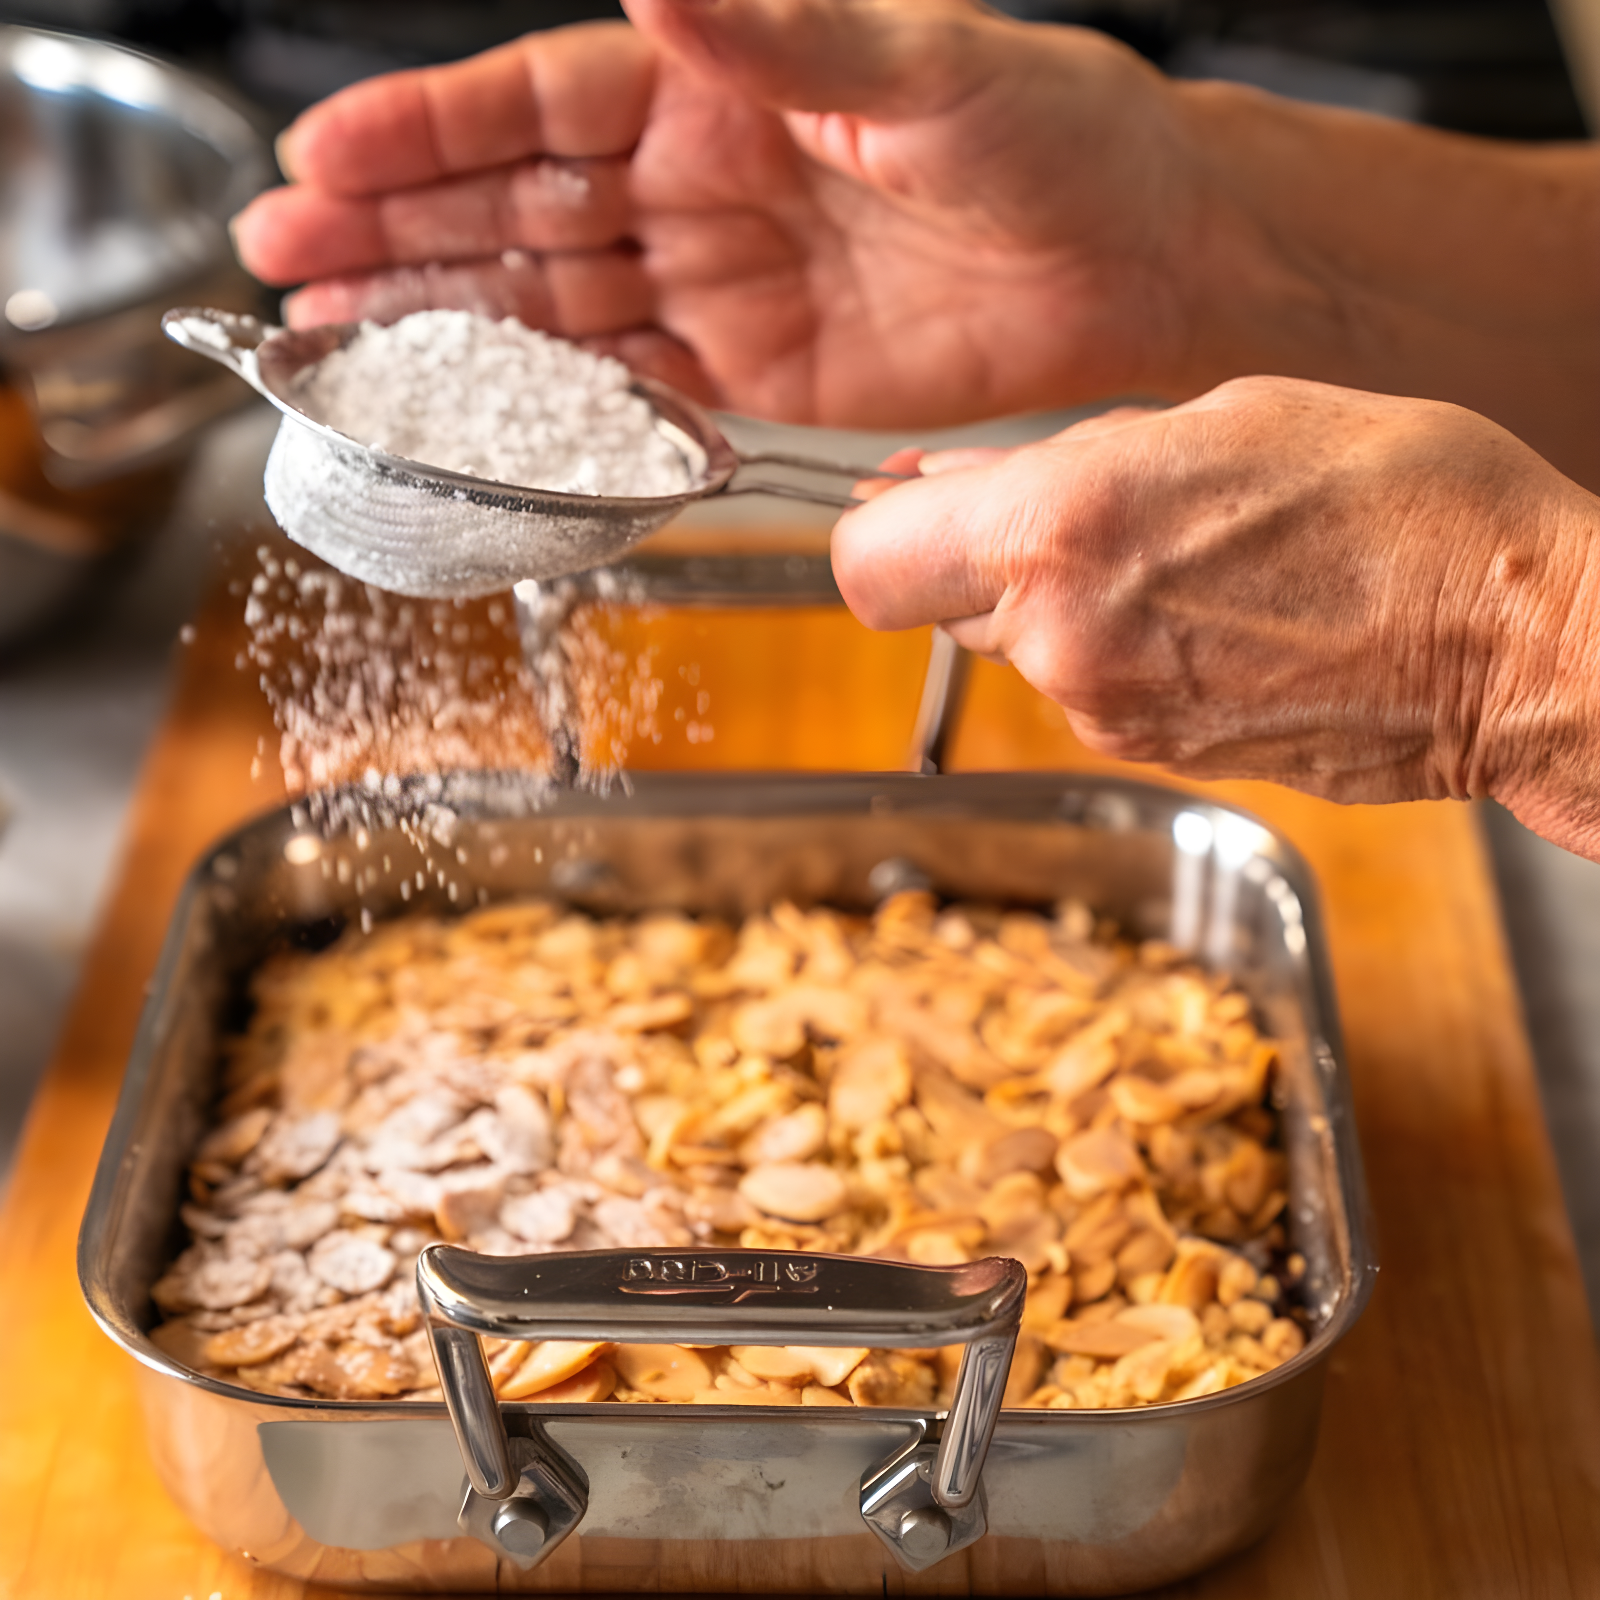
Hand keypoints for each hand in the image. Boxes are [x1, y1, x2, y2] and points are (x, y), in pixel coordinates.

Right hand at [231, 0, 1599, 478]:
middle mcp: (701, 178)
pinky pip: (632, 382)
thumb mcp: (927, 66)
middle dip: (397, 232)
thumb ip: (784, 36)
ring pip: (554, 298)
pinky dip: (554, 394)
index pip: (540, 103)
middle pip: (516, 202)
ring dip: (448, 319)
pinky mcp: (757, 369)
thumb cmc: (1058, 133)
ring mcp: (721, 279)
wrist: (1139, 260)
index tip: (322, 161)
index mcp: (721, 82)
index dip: (426, 133)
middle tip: (285, 264)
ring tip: (340, 339)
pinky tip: (475, 402)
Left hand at [833, 377, 1599, 855]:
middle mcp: (1063, 641)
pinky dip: (1119, 651)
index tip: (910, 504)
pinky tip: (1213, 614)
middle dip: (992, 558)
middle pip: (944, 604)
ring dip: (1066, 602)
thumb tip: (950, 483)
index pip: (869, 561)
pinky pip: (1089, 690)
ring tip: (1184, 559)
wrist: (1518, 645)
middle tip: (1094, 511)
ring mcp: (1105, 715)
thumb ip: (1060, 458)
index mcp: (1063, 533)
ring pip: (1022, 648)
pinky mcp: (1152, 757)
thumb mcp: (1222, 418)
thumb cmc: (1402, 505)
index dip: (879, 528)